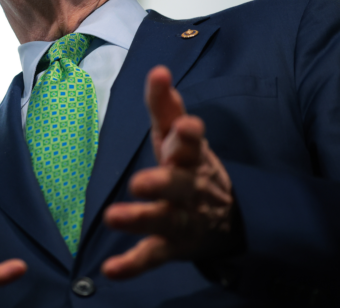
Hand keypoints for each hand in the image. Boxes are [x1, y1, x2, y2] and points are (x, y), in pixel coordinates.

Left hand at [102, 66, 240, 279]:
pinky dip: (132, 264)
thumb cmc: (191, 166)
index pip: (190, 140)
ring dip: (139, 218)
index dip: (187, 132)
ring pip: (162, 218)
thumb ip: (166, 106)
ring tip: (113, 216)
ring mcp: (182, 217)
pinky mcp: (173, 245)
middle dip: (162, 182)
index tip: (185, 125)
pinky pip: (152, 255)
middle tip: (141, 182)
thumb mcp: (181, 136)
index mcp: (190, 155)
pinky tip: (111, 269)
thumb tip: (158, 70)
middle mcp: (189, 186)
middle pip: (178, 183)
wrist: (229, 216)